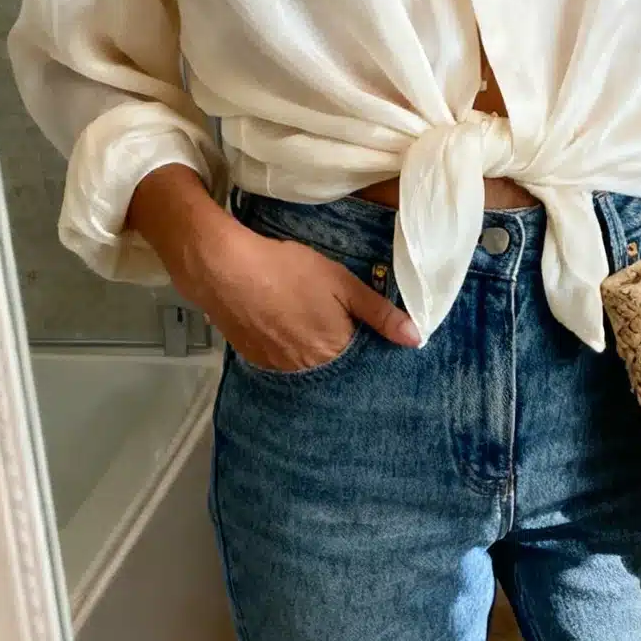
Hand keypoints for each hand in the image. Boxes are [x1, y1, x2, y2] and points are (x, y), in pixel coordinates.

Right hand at [125, 168, 418, 371]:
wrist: (225, 270)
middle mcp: (308, 370)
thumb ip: (379, 312)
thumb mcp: (341, 283)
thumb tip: (415, 338)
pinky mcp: (255, 360)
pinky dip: (287, 349)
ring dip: (312, 352)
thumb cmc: (288, 271)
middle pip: (334, 369)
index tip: (364, 333)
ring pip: (306, 367)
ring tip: (306, 323)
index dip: (365, 348)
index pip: (362, 363)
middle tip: (331, 323)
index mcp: (334, 352)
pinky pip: (281, 362)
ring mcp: (279, 368)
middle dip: (339, 352)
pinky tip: (283, 326)